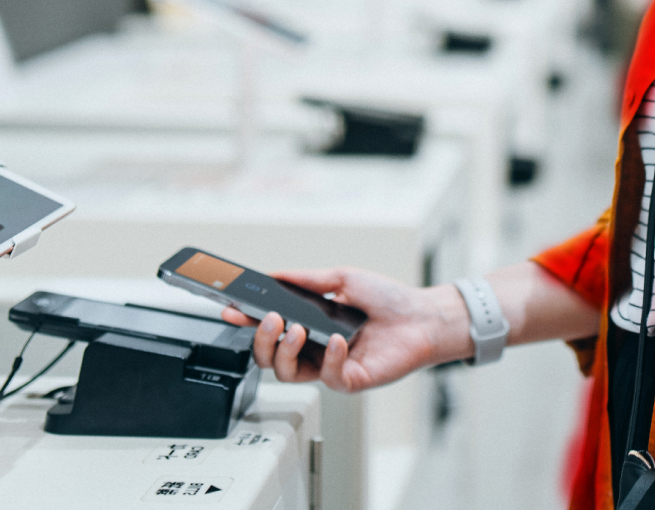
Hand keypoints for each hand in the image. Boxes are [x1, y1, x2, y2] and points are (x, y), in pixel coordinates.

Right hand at [218, 267, 465, 392]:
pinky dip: (329, 358)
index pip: (270, 331)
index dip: (247, 323)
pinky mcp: (352, 381)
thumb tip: (274, 274)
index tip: (230, 308)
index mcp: (310, 328)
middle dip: (261, 340)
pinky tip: (337, 340)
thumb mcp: (342, 279)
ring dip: (286, 350)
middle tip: (268, 319)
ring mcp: (332, 369)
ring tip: (297, 328)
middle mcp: (316, 352)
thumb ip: (306, 280)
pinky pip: (329, 377)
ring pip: (289, 374)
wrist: (424, 316)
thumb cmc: (389, 300)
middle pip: (269, 359)